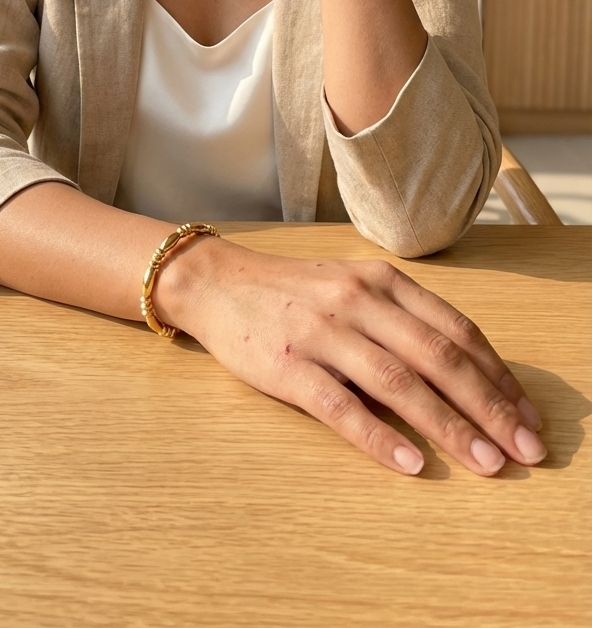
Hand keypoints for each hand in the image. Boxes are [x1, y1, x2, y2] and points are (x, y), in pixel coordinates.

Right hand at [158, 239, 545, 476]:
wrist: (218, 283)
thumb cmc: (295, 293)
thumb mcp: (354, 287)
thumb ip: (403, 321)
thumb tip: (467, 377)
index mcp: (382, 282)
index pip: (456, 331)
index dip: (498, 376)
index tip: (526, 417)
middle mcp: (359, 302)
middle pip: (440, 358)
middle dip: (490, 408)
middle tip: (525, 450)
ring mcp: (324, 333)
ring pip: (400, 383)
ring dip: (450, 427)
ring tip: (485, 463)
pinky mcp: (289, 367)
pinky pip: (342, 407)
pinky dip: (380, 437)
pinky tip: (411, 463)